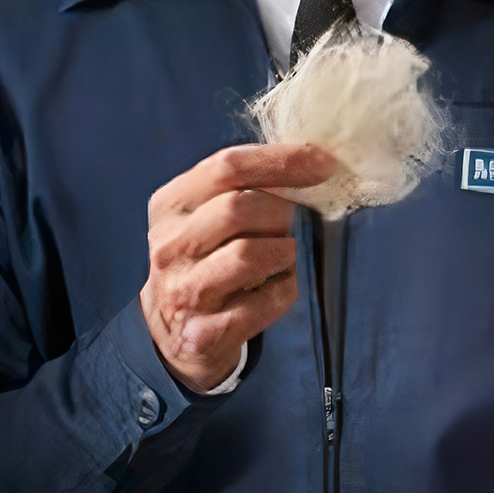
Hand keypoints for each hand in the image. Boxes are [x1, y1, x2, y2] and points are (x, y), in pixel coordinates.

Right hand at [140, 143, 337, 392]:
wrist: (170, 332)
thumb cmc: (204, 259)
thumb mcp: (205, 214)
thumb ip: (243, 186)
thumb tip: (313, 159)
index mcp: (170, 205)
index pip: (227, 166)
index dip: (282, 160)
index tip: (324, 163)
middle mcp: (170, 246)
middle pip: (239, 208)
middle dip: (282, 211)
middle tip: (296, 222)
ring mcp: (183, 291)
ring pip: (250, 255)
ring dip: (283, 253)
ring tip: (282, 256)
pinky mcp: (203, 333)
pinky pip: (264, 303)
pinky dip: (283, 291)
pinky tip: (276, 288)